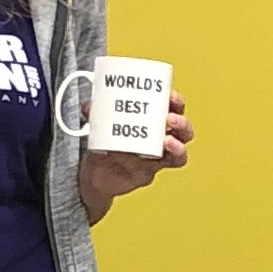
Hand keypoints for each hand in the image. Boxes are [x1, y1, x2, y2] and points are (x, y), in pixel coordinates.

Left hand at [77, 91, 193, 220]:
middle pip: (183, 132)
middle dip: (182, 124)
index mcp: (153, 122)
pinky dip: (146, 166)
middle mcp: (159, 140)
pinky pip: (153, 172)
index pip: (173, 109)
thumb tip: (89, 106)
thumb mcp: (98, 125)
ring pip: (178, 155)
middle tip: (170, 119)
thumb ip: (94, 113)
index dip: (176, 102)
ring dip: (177, 147)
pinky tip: (139, 158)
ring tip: (167, 141)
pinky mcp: (145, 175)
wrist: (95, 173)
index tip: (171, 97)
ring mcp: (155, 160)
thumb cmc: (105, 145)